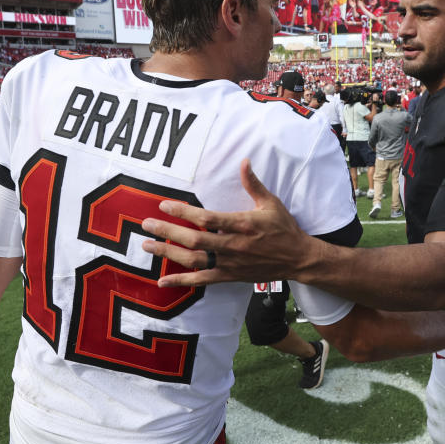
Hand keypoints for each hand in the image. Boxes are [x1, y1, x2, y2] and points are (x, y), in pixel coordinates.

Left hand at [142, 159, 316, 287]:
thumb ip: (253, 184)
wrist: (298, 258)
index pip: (207, 219)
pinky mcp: (230, 276)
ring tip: (148, 246)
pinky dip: (181, 282)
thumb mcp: (271, 203)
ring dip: (169, 254)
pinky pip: (202, 280)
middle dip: (168, 232)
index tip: (164, 206)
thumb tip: (244, 161)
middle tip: (146, 225)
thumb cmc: (284, 228)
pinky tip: (162, 281)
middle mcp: (233, 245)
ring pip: (194, 260)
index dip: (184, 213)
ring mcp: (230, 263)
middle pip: (195, 240)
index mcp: (242, 224)